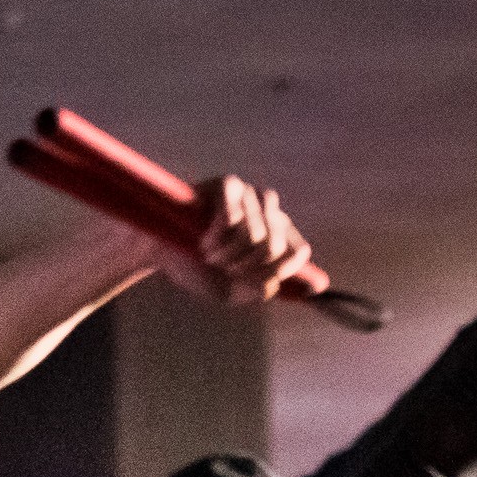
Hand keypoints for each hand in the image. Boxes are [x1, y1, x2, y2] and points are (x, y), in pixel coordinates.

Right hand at [148, 174, 315, 308]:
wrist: (159, 252)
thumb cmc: (197, 269)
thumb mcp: (233, 291)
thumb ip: (267, 288)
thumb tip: (317, 286)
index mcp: (277, 235)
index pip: (297, 252)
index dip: (274, 273)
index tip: (248, 282)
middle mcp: (268, 211)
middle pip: (274, 248)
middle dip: (244, 268)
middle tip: (222, 268)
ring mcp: (250, 195)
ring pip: (255, 235)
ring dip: (227, 256)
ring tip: (210, 256)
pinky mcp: (228, 185)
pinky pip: (232, 218)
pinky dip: (216, 239)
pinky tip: (204, 242)